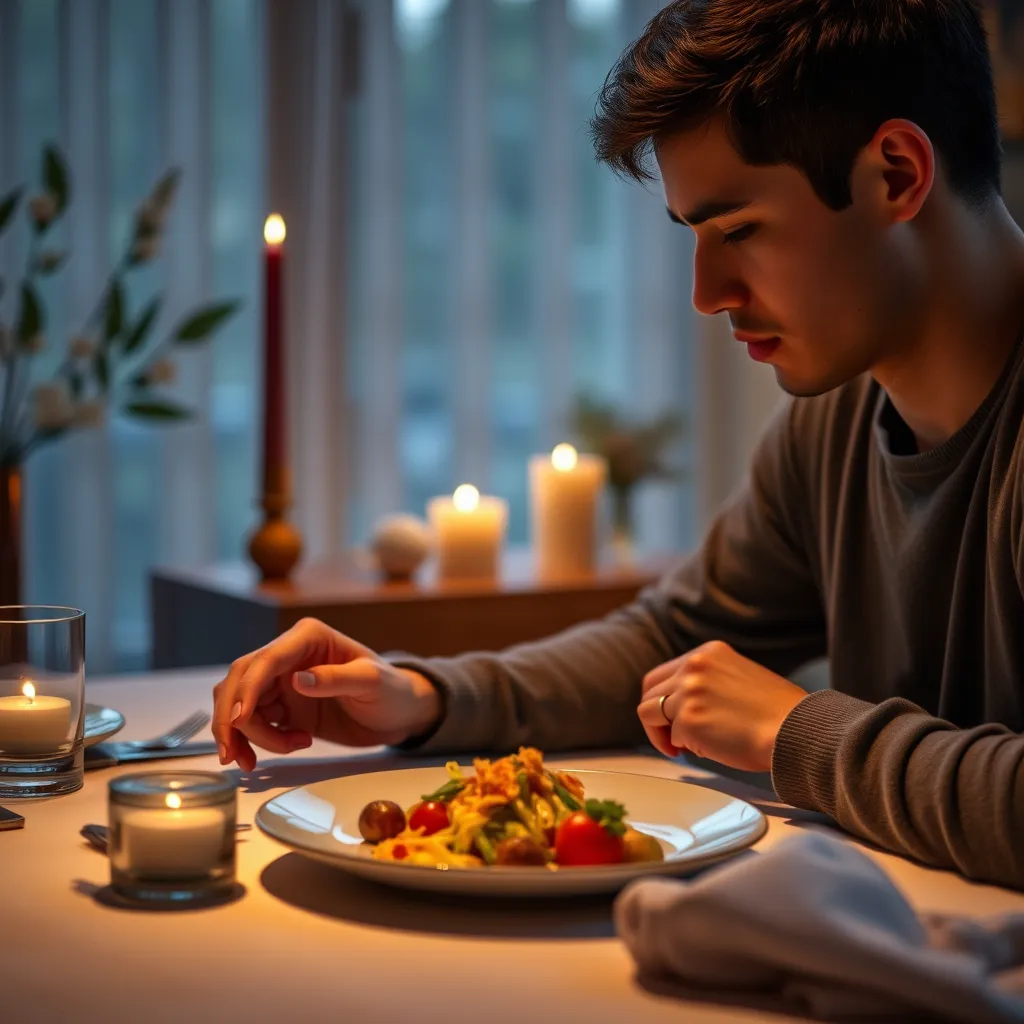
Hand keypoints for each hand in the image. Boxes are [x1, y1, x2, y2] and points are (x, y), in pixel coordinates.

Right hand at [212, 618, 440, 770]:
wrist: (399, 714)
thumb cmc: (392, 690)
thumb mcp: (371, 682)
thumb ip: (336, 678)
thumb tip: (297, 679)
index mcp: (308, 637)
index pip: (266, 659)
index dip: (248, 688)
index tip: (240, 718)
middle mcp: (289, 655)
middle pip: (241, 680)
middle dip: (231, 716)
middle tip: (235, 753)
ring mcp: (282, 682)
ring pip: (239, 703)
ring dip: (241, 734)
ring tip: (262, 760)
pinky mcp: (282, 707)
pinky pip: (252, 722)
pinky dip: (254, 742)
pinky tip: (279, 751)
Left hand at [636, 640, 807, 771]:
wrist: (796, 731)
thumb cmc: (777, 714)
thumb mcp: (740, 677)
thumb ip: (709, 681)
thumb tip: (685, 703)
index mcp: (708, 653)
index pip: (665, 673)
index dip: (664, 699)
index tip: (674, 717)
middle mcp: (694, 666)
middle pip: (649, 690)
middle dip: (655, 716)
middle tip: (672, 738)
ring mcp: (688, 692)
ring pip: (649, 713)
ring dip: (662, 734)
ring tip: (683, 748)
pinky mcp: (688, 720)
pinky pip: (670, 737)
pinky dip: (683, 747)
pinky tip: (707, 751)